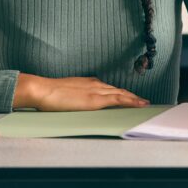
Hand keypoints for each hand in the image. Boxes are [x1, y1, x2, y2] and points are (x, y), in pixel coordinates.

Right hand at [14, 73, 147, 110]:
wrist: (42, 90)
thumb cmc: (48, 94)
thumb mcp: (65, 94)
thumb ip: (74, 97)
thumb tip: (76, 103)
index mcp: (88, 83)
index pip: (109, 89)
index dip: (120, 94)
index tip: (128, 97)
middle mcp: (96, 84)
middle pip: (118, 91)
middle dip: (131, 96)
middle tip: (142, 101)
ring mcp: (97, 91)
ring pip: (122, 94)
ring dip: (134, 99)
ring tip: (145, 104)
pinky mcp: (96, 99)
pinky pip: (119, 99)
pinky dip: (131, 101)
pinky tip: (140, 104)